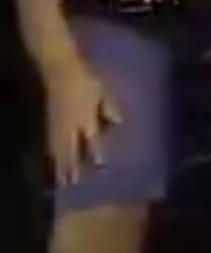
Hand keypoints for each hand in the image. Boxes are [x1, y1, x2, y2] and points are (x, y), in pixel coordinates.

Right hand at [45, 61, 122, 186]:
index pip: (93, 140)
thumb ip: (110, 106)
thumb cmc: (84, 78)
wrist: (59, 69)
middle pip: (72, 150)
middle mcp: (72, 125)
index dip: (97, 153)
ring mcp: (58, 125)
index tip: (100, 166)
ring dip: (61, 166)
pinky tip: (52, 162)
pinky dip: (51, 156)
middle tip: (74, 183)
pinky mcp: (49, 122)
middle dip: (73, 168)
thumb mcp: (102, 90)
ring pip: (59, 150)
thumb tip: (119, 122)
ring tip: (62, 181)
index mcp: (86, 117)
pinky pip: (50, 144)